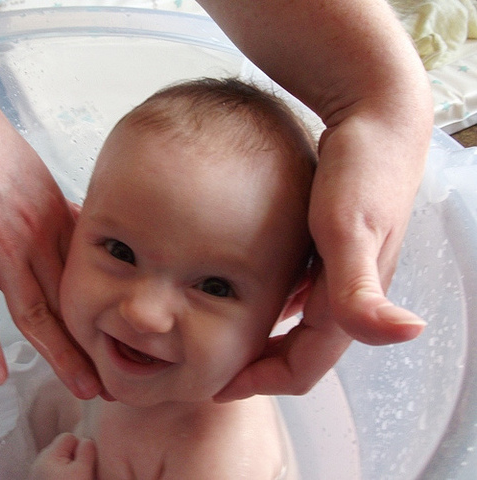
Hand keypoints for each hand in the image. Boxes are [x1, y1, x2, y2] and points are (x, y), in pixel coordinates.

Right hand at [0, 33, 100, 398]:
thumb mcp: (36, 176)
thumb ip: (57, 209)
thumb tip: (75, 226)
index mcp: (57, 220)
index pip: (89, 278)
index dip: (106, 313)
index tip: (119, 338)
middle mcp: (37, 238)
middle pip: (72, 302)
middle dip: (94, 344)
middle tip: (116, 379)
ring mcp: (1, 248)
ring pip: (37, 312)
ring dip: (60, 353)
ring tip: (82, 385)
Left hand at [29, 433, 96, 479]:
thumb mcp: (83, 471)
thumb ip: (86, 451)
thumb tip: (88, 439)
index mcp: (47, 454)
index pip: (68, 437)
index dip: (80, 446)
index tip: (86, 462)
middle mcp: (39, 461)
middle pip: (62, 448)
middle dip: (74, 457)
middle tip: (82, 472)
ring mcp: (37, 473)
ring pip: (59, 461)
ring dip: (68, 467)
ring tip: (75, 478)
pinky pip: (53, 471)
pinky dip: (61, 475)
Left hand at [215, 115, 429, 400]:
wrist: (376, 117)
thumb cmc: (361, 168)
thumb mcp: (350, 227)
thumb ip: (361, 288)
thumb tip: (405, 334)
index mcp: (348, 301)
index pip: (303, 368)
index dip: (259, 383)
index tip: (215, 388)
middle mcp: (348, 294)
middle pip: (300, 353)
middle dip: (258, 368)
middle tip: (211, 370)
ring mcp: (341, 272)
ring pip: (299, 327)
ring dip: (265, 340)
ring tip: (223, 339)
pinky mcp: (331, 250)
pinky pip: (300, 296)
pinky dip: (273, 307)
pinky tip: (248, 296)